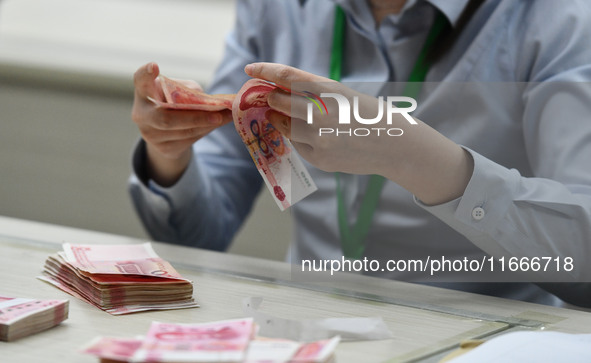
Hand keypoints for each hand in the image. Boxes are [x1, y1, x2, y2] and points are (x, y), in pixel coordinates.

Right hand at [131, 62, 231, 185]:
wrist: (167, 132)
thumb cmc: (175, 102)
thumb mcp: (181, 91)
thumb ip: (191, 92)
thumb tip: (214, 104)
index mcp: (144, 92)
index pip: (139, 81)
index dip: (145, 74)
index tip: (154, 66)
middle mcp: (141, 114)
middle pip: (165, 118)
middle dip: (194, 118)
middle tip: (217, 115)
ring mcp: (150, 134)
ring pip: (182, 132)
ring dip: (208, 124)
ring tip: (227, 116)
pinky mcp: (164, 149)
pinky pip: (189, 140)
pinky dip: (206, 130)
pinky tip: (218, 123)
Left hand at [245, 62, 473, 204]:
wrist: (393, 145)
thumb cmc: (366, 115)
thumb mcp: (341, 94)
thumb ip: (312, 93)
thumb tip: (278, 92)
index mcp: (329, 91)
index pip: (287, 77)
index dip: (265, 71)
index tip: (251, 68)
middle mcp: (321, 113)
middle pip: (279, 102)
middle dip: (271, 99)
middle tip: (269, 97)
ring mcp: (319, 138)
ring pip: (284, 126)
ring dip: (281, 120)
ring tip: (290, 117)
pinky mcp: (319, 158)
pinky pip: (298, 145)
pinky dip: (299, 139)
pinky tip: (316, 137)